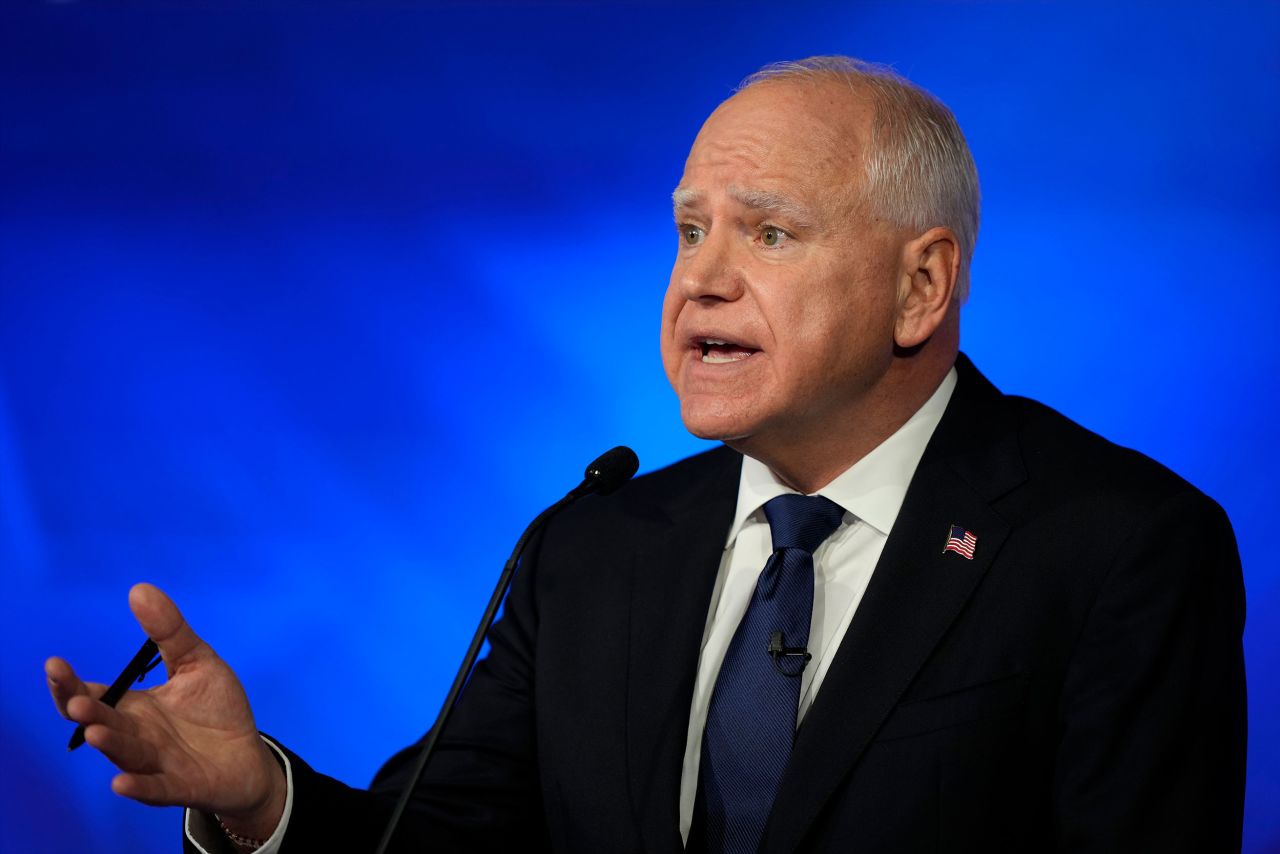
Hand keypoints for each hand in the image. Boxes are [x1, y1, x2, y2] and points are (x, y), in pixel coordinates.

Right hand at [47, 583, 285, 838]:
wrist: (247, 756)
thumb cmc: (216, 709)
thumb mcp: (196, 662)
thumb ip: (169, 632)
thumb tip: (139, 589)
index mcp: (134, 708)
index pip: (94, 696)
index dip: (70, 684)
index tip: (55, 664)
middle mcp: (136, 736)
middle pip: (102, 724)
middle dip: (87, 713)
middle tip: (75, 702)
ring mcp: (155, 763)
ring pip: (125, 754)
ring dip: (110, 744)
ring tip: (95, 731)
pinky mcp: (178, 786)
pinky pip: (154, 789)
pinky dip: (138, 787)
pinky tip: (121, 782)